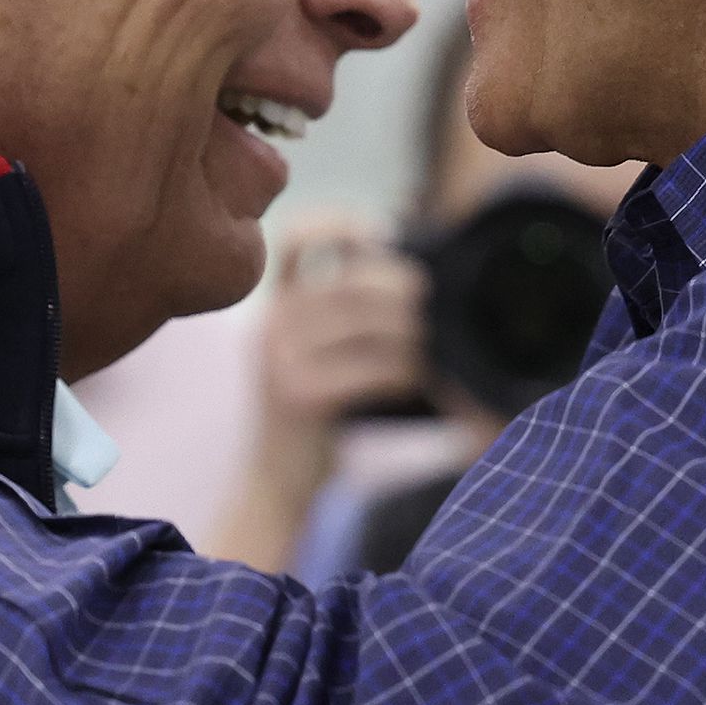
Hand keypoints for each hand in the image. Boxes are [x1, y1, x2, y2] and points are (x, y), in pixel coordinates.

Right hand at [258, 214, 426, 429]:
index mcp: (276, 305)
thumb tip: (412, 276)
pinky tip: (419, 376)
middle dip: (397, 284)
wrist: (277, 480)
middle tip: (432, 296)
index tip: (382, 234)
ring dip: (408, 329)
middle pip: (347, 281)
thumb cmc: (314, 411)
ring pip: (362, 325)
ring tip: (433, 340)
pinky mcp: (300, 396)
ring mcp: (282, 360)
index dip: (340, 224)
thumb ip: (343, 314)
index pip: (298, 238)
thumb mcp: (314, 353)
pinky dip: (402, 369)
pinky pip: (367, 370)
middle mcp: (272, 324)